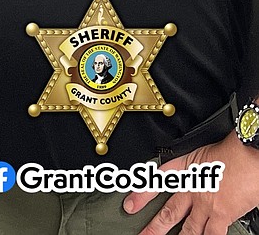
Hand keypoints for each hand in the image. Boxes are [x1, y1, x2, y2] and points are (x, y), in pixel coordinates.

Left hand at [124, 134, 258, 234]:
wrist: (250, 154)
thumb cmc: (233, 150)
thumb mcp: (204, 150)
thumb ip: (195, 164)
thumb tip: (194, 168)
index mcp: (185, 169)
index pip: (156, 181)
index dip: (141, 194)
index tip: (129, 205)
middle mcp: (192, 188)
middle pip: (169, 212)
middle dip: (155, 227)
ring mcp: (207, 205)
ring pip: (188, 228)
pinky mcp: (223, 215)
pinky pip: (212, 234)